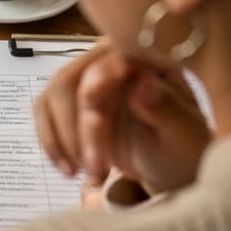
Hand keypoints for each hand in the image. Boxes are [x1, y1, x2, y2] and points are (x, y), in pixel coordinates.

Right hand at [33, 42, 210, 194]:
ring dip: (61, 140)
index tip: (95, 134)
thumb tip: (141, 84)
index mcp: (142, 57)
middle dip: (76, 131)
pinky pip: (44, 113)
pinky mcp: (72, 101)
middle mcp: (109, 60)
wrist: (175, 164)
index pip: (104, 66)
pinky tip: (69, 168)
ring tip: (85, 173)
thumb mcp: (186, 134)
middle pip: (69, 82)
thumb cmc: (185, 146)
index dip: (92, 97)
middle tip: (95, 170)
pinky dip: (51, 143)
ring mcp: (87, 79)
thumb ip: (166, 109)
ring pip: (51, 98)